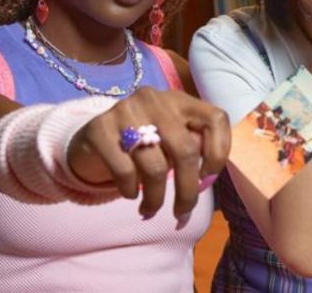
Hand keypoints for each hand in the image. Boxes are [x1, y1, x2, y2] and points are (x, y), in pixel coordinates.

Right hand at [67, 87, 230, 217]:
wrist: (92, 139)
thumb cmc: (143, 145)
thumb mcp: (170, 141)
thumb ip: (191, 150)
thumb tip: (204, 182)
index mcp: (180, 100)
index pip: (216, 119)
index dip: (219, 152)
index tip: (208, 177)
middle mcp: (155, 99)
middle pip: (185, 149)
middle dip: (187, 190)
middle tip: (182, 212)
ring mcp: (125, 111)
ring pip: (155, 166)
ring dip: (155, 198)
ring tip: (150, 209)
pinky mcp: (100, 128)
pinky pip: (125, 171)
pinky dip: (131, 190)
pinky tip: (130, 193)